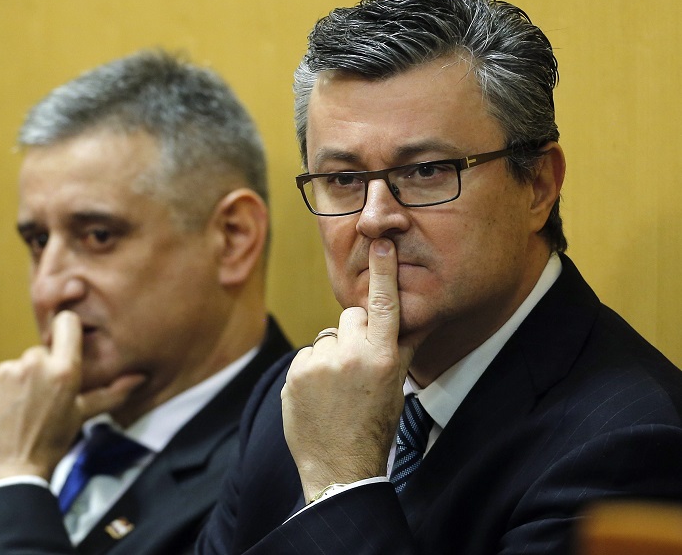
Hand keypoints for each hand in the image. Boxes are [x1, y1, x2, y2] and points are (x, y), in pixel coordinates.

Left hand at [0, 311, 143, 489]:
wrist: (6, 475)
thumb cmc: (48, 446)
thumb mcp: (81, 416)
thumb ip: (111, 393)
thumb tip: (139, 378)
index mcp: (65, 370)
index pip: (67, 323)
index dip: (66, 331)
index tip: (64, 347)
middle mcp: (35, 363)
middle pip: (40, 352)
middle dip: (40, 371)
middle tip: (38, 402)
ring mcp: (5, 370)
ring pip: (15, 366)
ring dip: (16, 383)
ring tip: (17, 412)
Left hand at [281, 238, 416, 502]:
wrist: (340, 467)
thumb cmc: (374, 427)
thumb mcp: (396, 386)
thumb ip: (402, 348)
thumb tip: (414, 317)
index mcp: (383, 358)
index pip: (385, 305)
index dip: (383, 272)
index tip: (379, 242)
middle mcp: (351, 356)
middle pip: (352, 317)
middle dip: (356, 334)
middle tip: (358, 367)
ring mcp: (319, 364)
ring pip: (327, 337)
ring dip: (332, 354)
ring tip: (336, 388)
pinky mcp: (295, 373)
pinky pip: (307, 356)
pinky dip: (312, 370)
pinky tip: (319, 394)